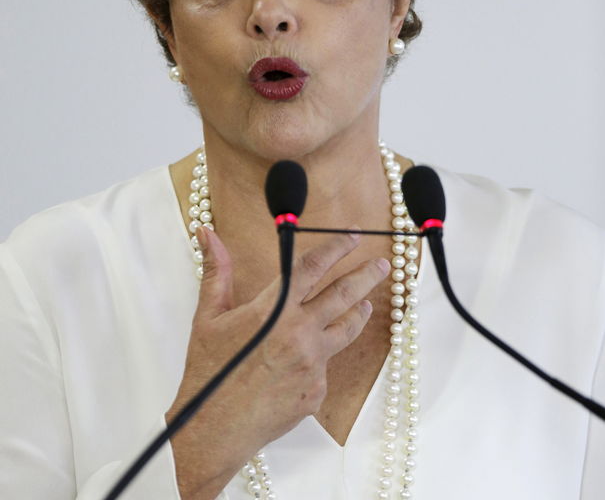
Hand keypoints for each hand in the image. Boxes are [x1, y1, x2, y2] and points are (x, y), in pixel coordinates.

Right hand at [166, 225, 388, 497]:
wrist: (213, 430)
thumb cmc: (208, 372)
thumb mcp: (208, 317)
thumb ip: (217, 271)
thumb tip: (208, 234)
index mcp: (274, 310)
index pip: (313, 267)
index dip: (336, 247)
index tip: (354, 235)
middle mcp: (299, 333)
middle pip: (344, 295)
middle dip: (366, 275)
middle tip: (383, 265)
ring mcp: (312, 363)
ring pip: (346, 330)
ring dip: (359, 312)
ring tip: (366, 303)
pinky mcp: (317, 390)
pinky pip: (325, 365)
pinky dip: (320, 356)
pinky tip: (307, 358)